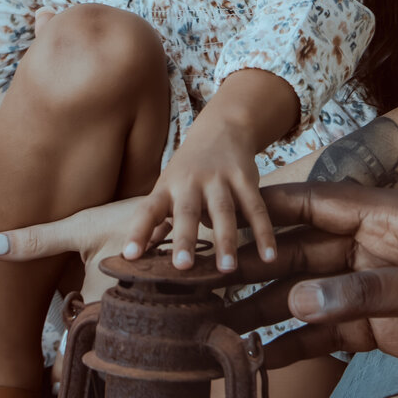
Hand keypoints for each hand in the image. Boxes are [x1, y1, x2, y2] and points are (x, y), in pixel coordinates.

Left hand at [118, 113, 275, 271]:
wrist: (222, 128)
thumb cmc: (189, 169)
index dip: (137, 232)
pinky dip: (263, 232)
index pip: (148, 210)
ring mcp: (219, 179)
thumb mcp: (168, 190)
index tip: (129, 256)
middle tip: (183, 266)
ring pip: (223, 211)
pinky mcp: (245, 178)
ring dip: (226, 240)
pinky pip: (255, 208)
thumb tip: (134, 256)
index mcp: (167, 188)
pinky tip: (268, 255)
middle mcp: (190, 182)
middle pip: (187, 211)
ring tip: (227, 269)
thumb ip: (156, 223)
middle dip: (184, 238)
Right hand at [230, 182, 397, 386]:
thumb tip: (299, 300)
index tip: (218, 215)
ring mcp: (378, 288)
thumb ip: (369, 293)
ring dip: (267, 309)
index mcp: (387, 216)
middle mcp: (374, 248)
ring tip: (217, 325)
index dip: (268, 210)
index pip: (315, 206)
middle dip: (255, 265)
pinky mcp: (387, 328)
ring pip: (310, 296)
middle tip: (202, 281)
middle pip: (302, 254)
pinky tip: (261, 359)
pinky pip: (331, 333)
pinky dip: (298, 346)